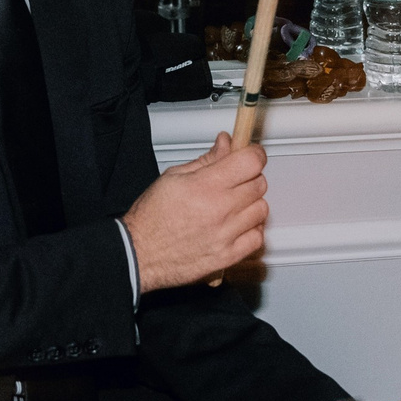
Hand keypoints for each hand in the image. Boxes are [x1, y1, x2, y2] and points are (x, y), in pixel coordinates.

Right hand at [122, 132, 267, 292]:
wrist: (139, 252)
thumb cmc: (151, 217)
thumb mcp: (174, 177)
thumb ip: (206, 159)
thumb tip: (226, 143)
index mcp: (205, 186)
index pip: (251, 162)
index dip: (255, 154)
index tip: (252, 155)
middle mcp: (219, 210)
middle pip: (259, 184)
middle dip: (250, 178)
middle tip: (236, 180)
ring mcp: (225, 235)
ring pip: (261, 210)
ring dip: (252, 204)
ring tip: (235, 204)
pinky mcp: (227, 256)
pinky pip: (257, 238)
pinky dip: (253, 229)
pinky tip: (240, 225)